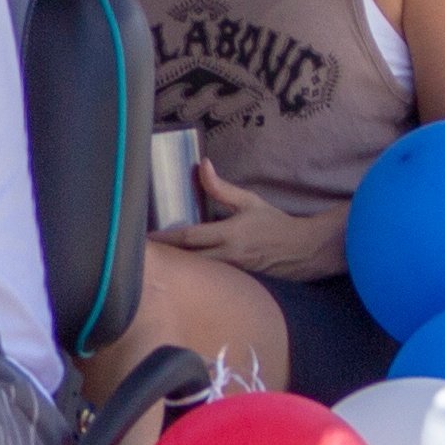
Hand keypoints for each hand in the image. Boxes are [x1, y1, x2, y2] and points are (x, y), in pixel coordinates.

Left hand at [158, 168, 342, 278]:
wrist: (302, 251)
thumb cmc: (275, 224)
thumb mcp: (250, 202)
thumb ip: (222, 188)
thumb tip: (203, 165)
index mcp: (230, 234)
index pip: (190, 236)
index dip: (166, 236)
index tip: (146, 236)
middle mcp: (228, 256)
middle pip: (187, 258)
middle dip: (165, 255)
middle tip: (142, 251)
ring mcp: (231, 271)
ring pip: (196, 270)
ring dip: (176, 265)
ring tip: (155, 259)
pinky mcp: (234, 279)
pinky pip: (208, 276)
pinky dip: (192, 272)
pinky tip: (179, 269)